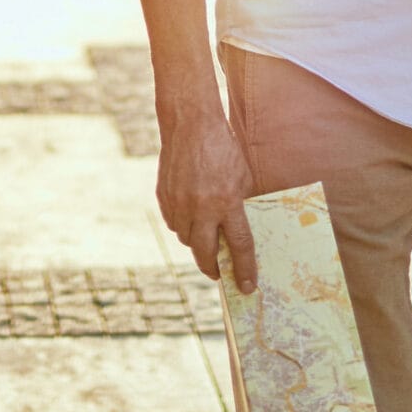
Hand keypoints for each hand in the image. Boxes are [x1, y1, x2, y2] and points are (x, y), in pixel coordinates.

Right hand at [155, 109, 257, 291]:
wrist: (190, 124)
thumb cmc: (223, 148)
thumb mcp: (242, 176)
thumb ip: (239, 205)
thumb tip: (236, 230)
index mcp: (227, 202)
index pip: (239, 246)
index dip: (245, 270)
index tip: (247, 286)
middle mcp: (201, 207)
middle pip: (205, 253)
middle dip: (213, 268)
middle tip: (219, 273)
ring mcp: (179, 203)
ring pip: (186, 239)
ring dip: (196, 243)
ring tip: (205, 236)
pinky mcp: (164, 197)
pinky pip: (173, 223)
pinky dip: (182, 225)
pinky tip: (190, 216)